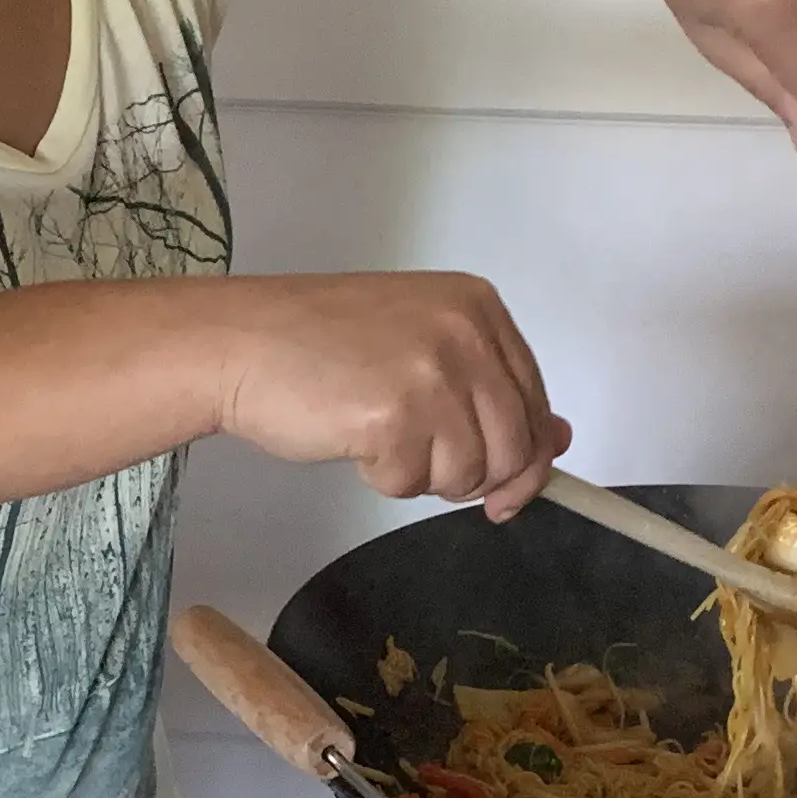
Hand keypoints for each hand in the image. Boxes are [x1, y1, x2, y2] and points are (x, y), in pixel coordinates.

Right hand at [214, 273, 570, 518]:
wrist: (240, 341)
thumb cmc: (317, 344)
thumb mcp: (418, 346)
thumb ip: (488, 388)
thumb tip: (556, 441)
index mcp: (478, 308)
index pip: (535, 402)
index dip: (524, 458)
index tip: (507, 490)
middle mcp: (466, 333)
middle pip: (513, 447)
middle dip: (475, 477)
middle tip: (422, 464)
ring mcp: (434, 373)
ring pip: (467, 473)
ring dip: (422, 474)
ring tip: (376, 434)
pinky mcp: (397, 415)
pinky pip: (413, 482)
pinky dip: (383, 477)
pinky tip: (353, 439)